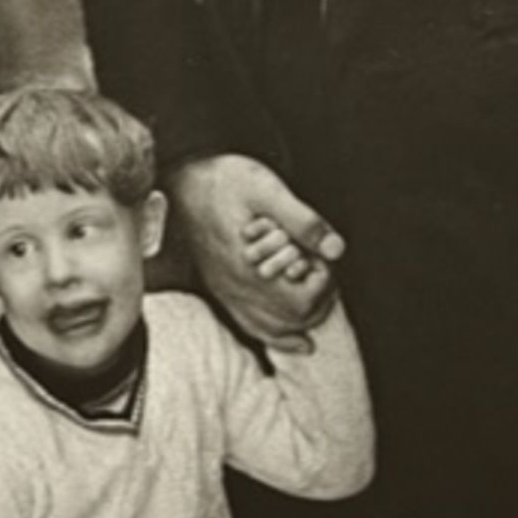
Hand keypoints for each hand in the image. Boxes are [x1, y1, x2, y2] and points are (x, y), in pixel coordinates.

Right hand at [170, 154, 344, 349]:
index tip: (322, 258)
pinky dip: (275, 335)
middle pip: (291, 321)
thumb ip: (303, 220)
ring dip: (301, 323)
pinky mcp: (219, 286)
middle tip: (325, 276)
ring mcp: (225, 290)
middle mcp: (235, 287)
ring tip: (319, 307)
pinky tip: (294, 339)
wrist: (181, 178)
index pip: (301, 302)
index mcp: (248, 267)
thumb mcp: (266, 188)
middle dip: (317, 303)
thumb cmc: (223, 180)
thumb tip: (335, 249)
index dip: (323, 283)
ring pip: (271, 329)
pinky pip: (249, 324)